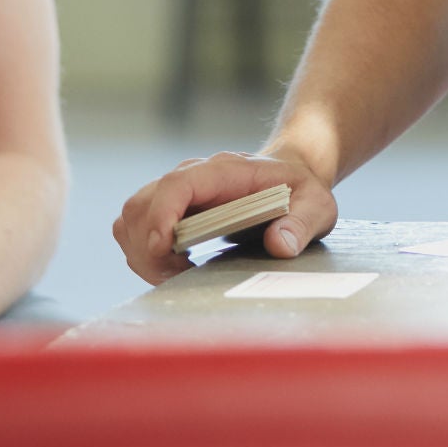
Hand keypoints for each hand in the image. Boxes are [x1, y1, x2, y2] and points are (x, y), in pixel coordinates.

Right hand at [114, 150, 336, 284]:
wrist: (290, 177)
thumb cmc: (300, 191)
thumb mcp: (317, 206)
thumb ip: (302, 224)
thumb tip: (279, 245)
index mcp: (225, 171)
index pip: (177, 184)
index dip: (162, 215)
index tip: (163, 249)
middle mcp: (192, 177)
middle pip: (141, 205)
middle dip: (147, 248)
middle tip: (180, 275)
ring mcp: (176, 194)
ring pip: (130, 219)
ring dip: (141, 254)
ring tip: (178, 274)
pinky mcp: (168, 212)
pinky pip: (134, 231)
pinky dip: (142, 255)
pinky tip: (174, 270)